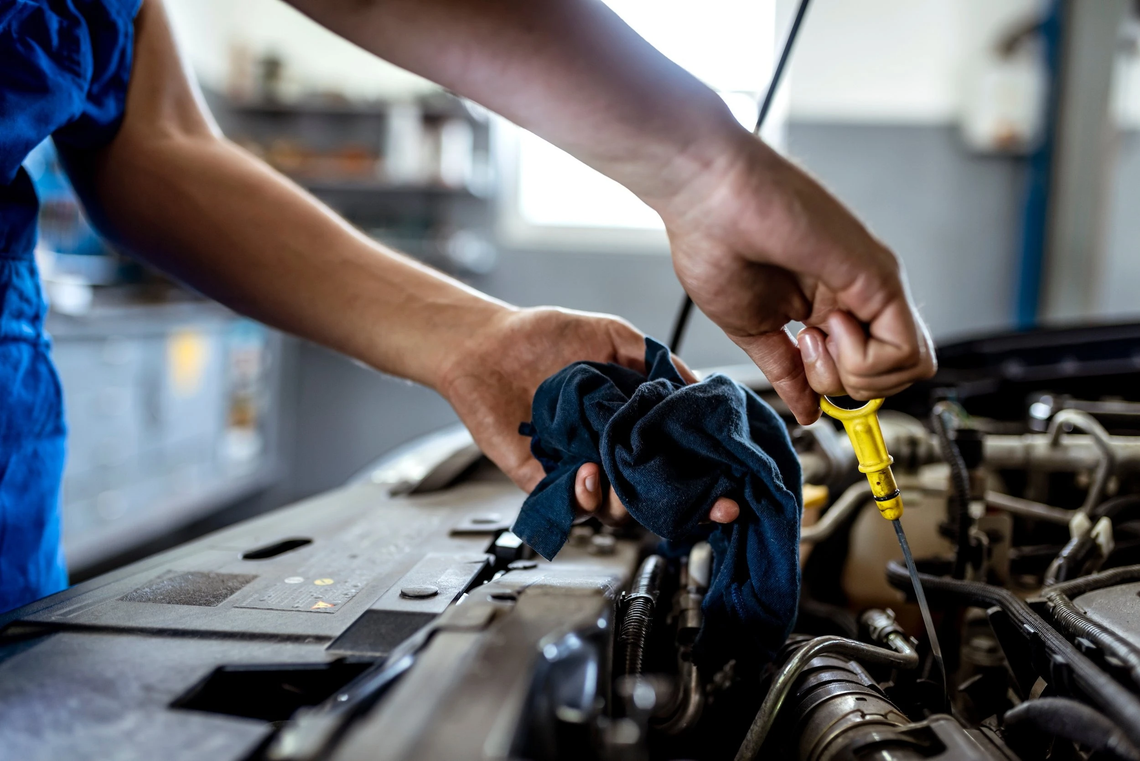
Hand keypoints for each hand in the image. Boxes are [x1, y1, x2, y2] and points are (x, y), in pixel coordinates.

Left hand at [436, 306, 739, 524]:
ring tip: (616, 470)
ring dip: (625, 501)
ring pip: (616, 510)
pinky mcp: (543, 479)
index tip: (726, 493)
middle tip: (691, 498)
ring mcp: (579, 467)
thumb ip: (655, 361)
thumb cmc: (543, 337)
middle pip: (653, 496)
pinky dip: (584, 497)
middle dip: (677, 505)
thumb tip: (697, 387)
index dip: (705, 481)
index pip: (676, 460)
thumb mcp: (613, 336)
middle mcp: (610, 449)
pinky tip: (587, 471)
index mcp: (632, 422)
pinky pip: (570, 506)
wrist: (486, 344)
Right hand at [659, 130, 935, 424]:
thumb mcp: (753, 329)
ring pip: (910, 368)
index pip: (869, 369)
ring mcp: (873, 284)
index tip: (795, 350)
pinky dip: (863, 362)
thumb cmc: (714, 244)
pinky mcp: (880, 277)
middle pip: (896, 375)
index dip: (833, 383)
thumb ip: (786, 370)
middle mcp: (859, 293)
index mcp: (829, 303)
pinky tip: (825, 327)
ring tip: (813, 332)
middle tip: (804, 343)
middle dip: (846, 383)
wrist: (707, 197)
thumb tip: (808, 413)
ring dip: (854, 373)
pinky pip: (905, 352)